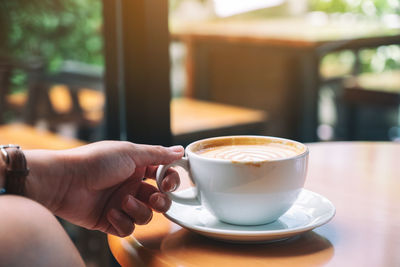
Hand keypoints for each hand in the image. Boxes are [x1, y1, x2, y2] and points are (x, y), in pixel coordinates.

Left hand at [24, 141, 183, 236]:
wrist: (64, 181)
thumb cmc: (95, 161)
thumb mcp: (129, 153)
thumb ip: (157, 154)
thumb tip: (180, 151)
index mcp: (137, 168)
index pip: (163, 176)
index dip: (170, 181)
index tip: (168, 183)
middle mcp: (131, 186)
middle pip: (160, 200)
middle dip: (161, 201)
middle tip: (154, 198)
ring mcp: (121, 204)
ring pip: (146, 216)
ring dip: (138, 210)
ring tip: (123, 202)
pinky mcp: (110, 220)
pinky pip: (127, 228)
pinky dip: (122, 222)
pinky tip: (110, 212)